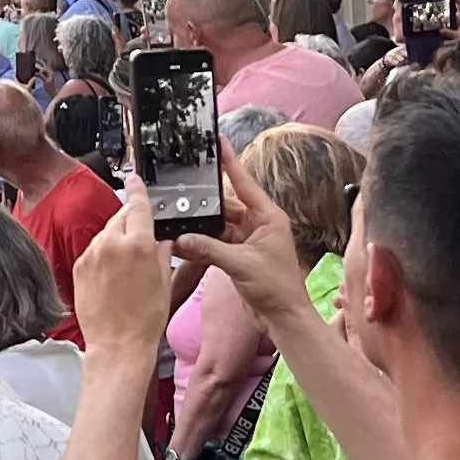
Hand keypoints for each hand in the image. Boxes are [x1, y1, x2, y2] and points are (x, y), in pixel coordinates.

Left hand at [71, 170, 176, 364]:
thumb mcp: (164, 281)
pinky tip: (112, 273)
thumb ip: (162, 252)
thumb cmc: (145, 319)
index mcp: (139, 245)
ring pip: (106, 232)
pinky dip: (103, 253)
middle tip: (141, 235)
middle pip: (122, 216)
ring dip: (116, 237)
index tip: (134, 178)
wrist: (117, 344)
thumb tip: (162, 239)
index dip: (138, 189)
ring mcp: (92, 254)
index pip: (138, 205)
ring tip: (127, 264)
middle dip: (131, 220)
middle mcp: (112, 244)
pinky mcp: (79, 266)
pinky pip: (94, 249)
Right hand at [173, 149, 312, 325]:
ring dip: (200, 227)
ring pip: (217, 225)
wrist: (283, 318)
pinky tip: (182, 243)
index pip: (244, 182)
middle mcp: (258, 224)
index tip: (218, 141)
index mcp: (268, 217)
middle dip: (204, 203)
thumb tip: (182, 238)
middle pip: (225, 205)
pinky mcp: (237, 255)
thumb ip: (209, 248)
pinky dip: (200, 244)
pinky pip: (214, 243)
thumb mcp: (241, 264)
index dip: (230, 162)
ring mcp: (247, 240)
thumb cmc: (276, 288)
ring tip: (177, 221)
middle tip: (181, 192)